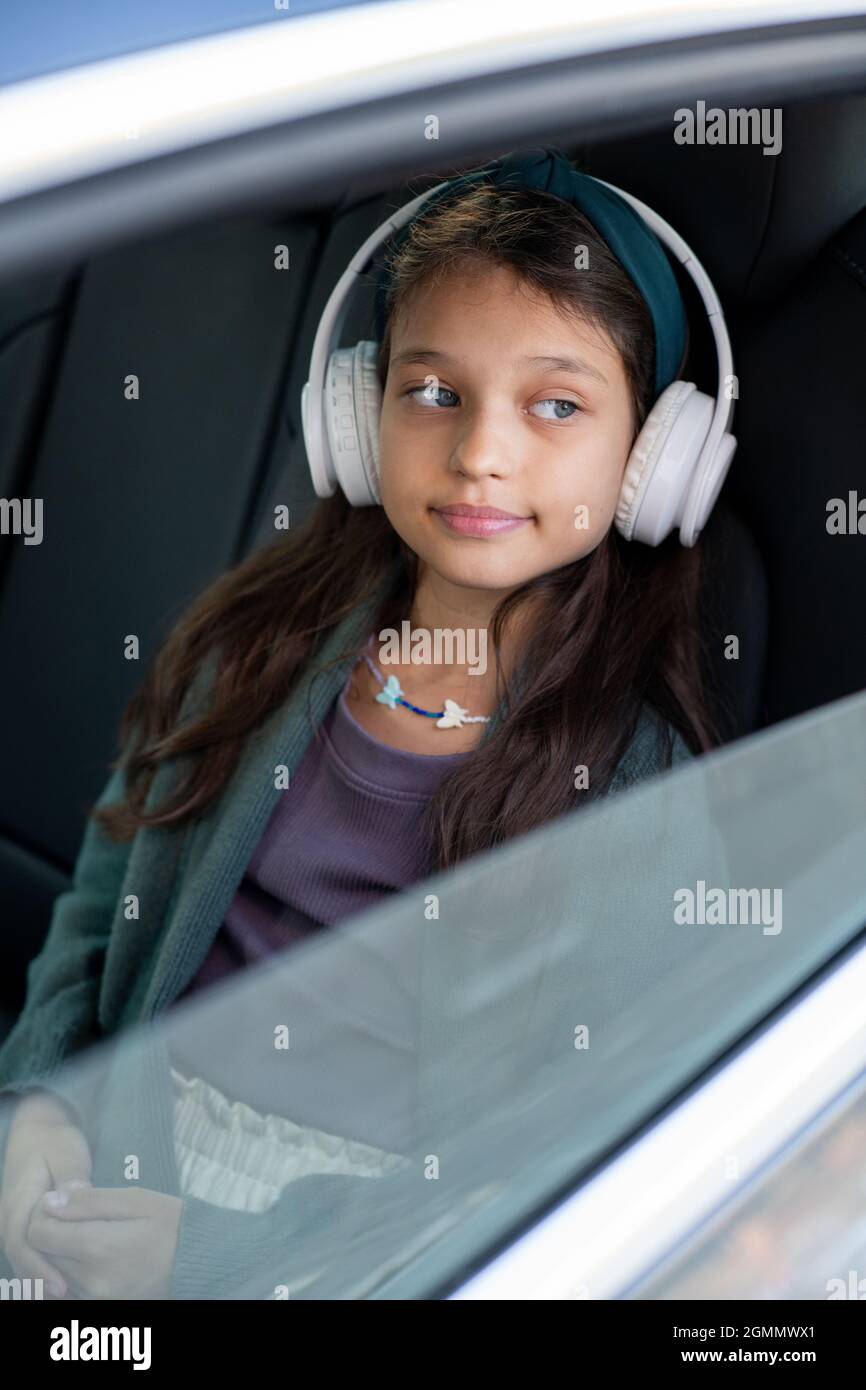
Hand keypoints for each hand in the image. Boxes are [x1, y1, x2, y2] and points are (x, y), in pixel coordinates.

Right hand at [0, 1091, 92, 1298]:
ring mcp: (13, 1224)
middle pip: (21, 1258)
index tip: (63, 1285)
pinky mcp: (23, 1229)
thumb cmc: (55, 1143)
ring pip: (24, 1260)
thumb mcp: (68, 1153)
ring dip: (42, 1279)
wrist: (36, 1133)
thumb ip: (72, 1179)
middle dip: (43, 1281)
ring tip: (71, 1298)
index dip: (41, 1267)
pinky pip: (29, 1255)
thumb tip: (75, 1200)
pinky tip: (66, 1285)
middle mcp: (10, 1217)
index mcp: (19, 1201)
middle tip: (70, 1299)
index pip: (24, 1242)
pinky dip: (43, 1270)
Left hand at [27, 1184, 182, 1299]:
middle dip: (50, 1232)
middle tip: (73, 1215)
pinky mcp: (99, 1307)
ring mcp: (94, 1299)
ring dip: (59, 1252)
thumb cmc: (169, 1223)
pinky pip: (67, 1289)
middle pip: (42, 1255)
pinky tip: (90, 1254)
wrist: (197, 1260)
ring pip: (52, 1274)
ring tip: (84, 1233)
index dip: (42, 1213)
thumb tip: (49, 1202)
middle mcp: (90, 1280)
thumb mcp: (134, 1199)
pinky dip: (70, 1271)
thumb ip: (90, 1200)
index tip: (60, 1202)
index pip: (38, 1234)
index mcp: (98, 1247)